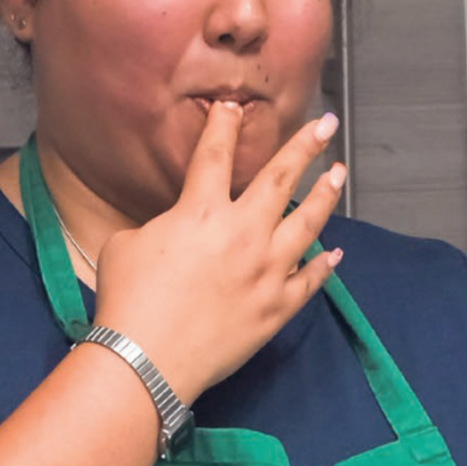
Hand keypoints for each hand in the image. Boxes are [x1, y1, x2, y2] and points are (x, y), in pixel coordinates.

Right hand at [91, 102, 344, 402]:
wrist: (145, 360)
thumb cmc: (127, 301)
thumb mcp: (128, 245)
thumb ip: (162, 226)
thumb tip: (176, 229)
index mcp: (201, 213)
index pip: (217, 156)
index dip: (226, 125)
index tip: (236, 105)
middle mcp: (243, 234)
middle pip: (280, 178)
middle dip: (305, 146)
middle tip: (326, 124)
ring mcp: (267, 271)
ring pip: (308, 223)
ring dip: (326, 195)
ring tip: (339, 174)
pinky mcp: (277, 307)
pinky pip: (309, 280)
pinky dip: (324, 266)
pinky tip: (335, 254)